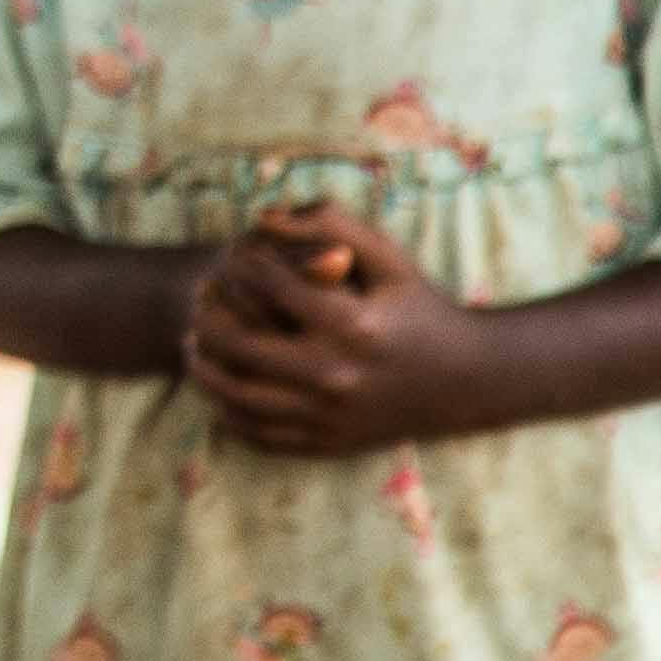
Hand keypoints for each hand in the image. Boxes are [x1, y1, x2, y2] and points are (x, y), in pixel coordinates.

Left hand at [181, 204, 489, 454]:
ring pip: (239, 397)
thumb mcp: (389, 259)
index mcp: (350, 324)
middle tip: (198, 300)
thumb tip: (264, 216)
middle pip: (240, 345)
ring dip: (204, 369)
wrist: (467, 382)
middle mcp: (336, 374)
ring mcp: (329, 416)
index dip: (240, 265)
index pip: (268, 286)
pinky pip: (260, 435)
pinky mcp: (328, 444)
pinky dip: (228, 413)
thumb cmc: (421, 309)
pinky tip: (219, 387)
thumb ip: (332, 224)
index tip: (230, 258)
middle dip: (207, 316)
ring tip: (192, 345)